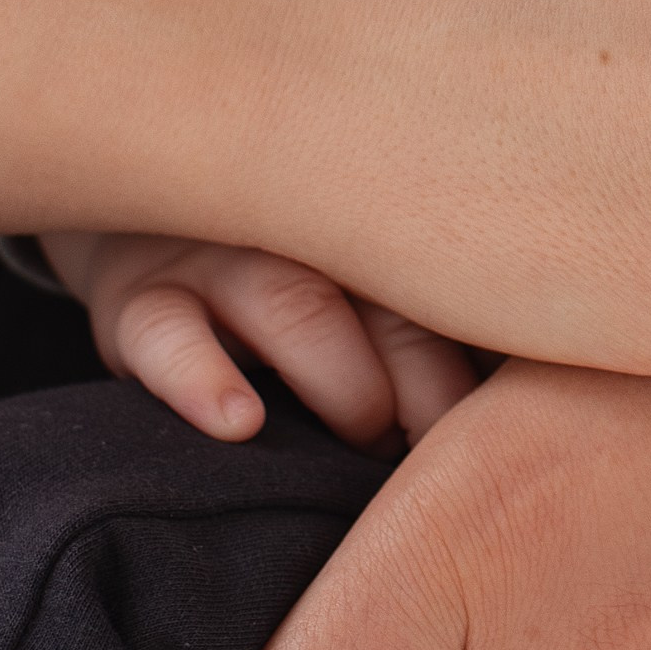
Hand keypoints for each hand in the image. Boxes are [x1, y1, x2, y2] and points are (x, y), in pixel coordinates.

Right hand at [39, 230, 477, 450]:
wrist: (148, 196)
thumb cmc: (297, 275)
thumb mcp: (368, 279)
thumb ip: (435, 328)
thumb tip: (513, 427)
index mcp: (382, 229)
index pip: (455, 296)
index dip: (484, 373)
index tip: (506, 438)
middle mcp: (309, 232)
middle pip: (392, 305)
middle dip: (427, 389)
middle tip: (438, 453)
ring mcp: (222, 260)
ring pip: (297, 308)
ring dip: (345, 384)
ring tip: (368, 435)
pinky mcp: (137, 297)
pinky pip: (164, 335)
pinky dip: (202, 379)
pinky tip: (237, 424)